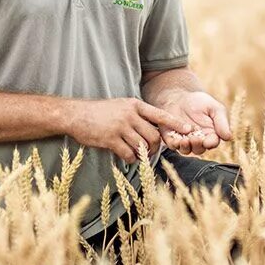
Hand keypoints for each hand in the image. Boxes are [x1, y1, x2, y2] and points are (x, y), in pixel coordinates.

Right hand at [68, 97, 194, 162]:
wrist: (76, 114)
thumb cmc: (100, 112)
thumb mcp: (121, 106)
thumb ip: (137, 116)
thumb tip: (153, 129)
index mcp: (135, 105)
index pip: (160, 115)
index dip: (176, 123)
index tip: (188, 130)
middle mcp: (130, 115)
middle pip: (154, 135)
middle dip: (155, 147)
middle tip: (150, 151)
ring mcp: (120, 127)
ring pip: (142, 146)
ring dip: (143, 155)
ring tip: (138, 155)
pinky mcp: (110, 139)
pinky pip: (129, 154)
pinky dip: (130, 159)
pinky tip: (125, 157)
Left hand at [158, 91, 232, 155]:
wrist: (180, 97)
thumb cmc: (199, 102)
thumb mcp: (214, 108)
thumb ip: (222, 122)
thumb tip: (229, 137)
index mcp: (211, 134)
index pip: (213, 143)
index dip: (211, 143)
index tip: (208, 141)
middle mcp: (198, 141)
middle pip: (199, 149)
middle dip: (197, 145)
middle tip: (195, 139)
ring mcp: (184, 141)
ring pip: (186, 150)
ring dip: (186, 147)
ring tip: (185, 140)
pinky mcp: (171, 138)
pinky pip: (172, 145)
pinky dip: (174, 144)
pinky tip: (175, 139)